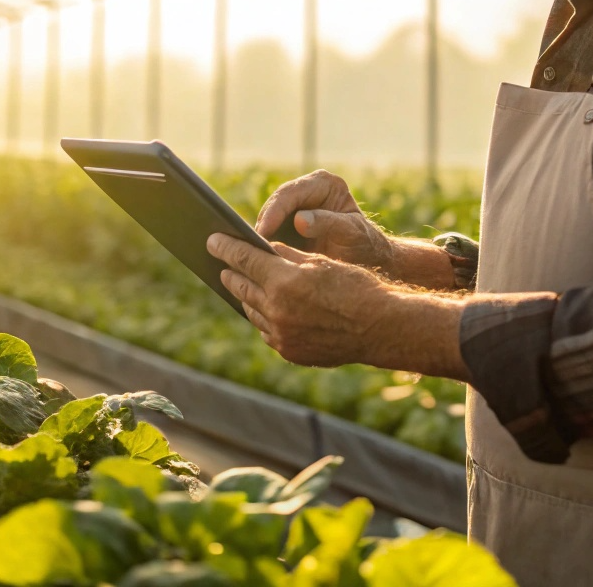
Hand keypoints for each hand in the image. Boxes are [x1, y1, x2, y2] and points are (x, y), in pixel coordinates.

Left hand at [206, 233, 468, 378]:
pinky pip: (267, 331)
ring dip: (245, 295)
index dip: (225, 247)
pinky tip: (264, 309)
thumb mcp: (322, 262)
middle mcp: (277, 310)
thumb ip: (288, 256)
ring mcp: (282, 335)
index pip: (244, 259)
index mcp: (284, 281)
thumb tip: (263, 250)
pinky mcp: (290, 351)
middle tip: (222, 263)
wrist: (381, 327)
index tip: (211, 240)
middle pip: (242, 286)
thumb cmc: (357, 286)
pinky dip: (263, 317)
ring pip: (251, 310)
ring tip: (240, 284)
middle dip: (231, 272)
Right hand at [254, 170, 395, 271]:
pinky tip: (254, 260)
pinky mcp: (289, 227)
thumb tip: (299, 220)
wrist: (371, 262)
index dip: (274, 212)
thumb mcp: (353, 234)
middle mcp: (307, 191)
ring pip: (269, 219)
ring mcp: (296, 208)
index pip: (291, 193)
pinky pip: (271, 234)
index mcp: (324, 184)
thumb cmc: (366, 245)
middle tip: (248, 246)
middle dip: (262, 225)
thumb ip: (329, 224)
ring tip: (246, 254)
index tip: (262, 232)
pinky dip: (263, 245)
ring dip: (259, 237)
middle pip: (275, 205)